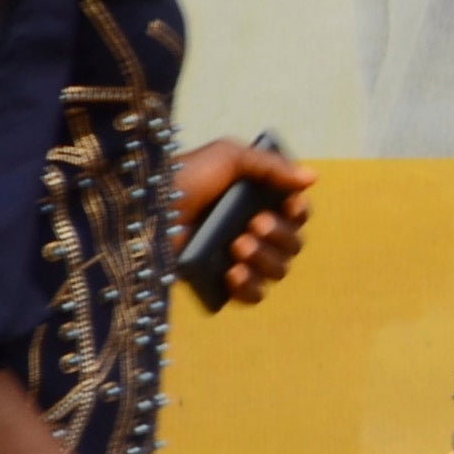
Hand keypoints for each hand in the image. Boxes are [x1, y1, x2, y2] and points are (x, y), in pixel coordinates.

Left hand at [174, 138, 315, 305]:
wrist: (142, 209)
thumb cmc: (181, 177)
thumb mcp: (228, 157)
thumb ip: (271, 166)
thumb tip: (312, 178)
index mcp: (254, 201)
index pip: (296, 214)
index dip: (298, 212)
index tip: (288, 207)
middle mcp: (250, 230)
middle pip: (293, 244)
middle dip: (280, 235)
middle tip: (253, 224)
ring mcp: (235, 259)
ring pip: (278, 271)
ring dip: (267, 259)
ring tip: (237, 245)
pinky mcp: (217, 284)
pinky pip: (253, 296)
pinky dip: (250, 286)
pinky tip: (233, 273)